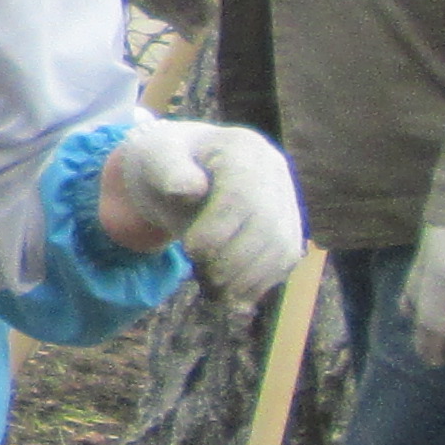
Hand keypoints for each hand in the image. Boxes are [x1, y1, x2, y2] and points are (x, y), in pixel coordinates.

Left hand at [100, 120, 306, 299]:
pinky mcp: (287, 227)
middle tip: (203, 279)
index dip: (219, 230)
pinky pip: (284, 261)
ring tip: (216, 293)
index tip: (190, 251)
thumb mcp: (157, 157)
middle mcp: (273, 172)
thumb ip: (169, 170)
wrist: (182, 169)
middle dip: (233, 260)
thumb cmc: (166, 162)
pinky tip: (234, 297)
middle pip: (267, 225)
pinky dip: (260, 283)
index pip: (242, 195)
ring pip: (281, 248)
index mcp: (243, 148)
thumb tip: (190, 188)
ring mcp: (285, 200)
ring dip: (248, 278)